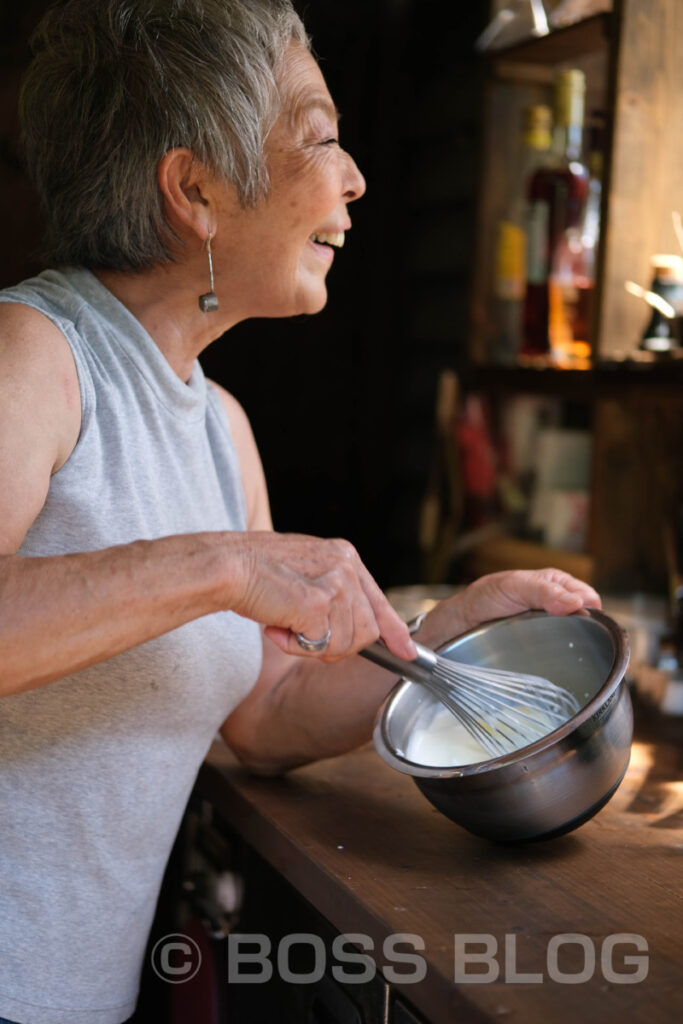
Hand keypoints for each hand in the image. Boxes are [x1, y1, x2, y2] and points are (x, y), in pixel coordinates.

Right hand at [229, 531, 415, 662]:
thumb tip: (353, 631)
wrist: (225, 565)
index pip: (379, 601)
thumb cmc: (254, 573)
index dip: (394, 631)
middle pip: (366, 631)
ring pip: (346, 643)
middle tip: (302, 634)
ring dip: (312, 646)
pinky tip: (277, 627)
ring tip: (284, 623)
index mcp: (345, 555)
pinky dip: (295, 647)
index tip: (407, 653)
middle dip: (336, 645)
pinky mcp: (320, 604)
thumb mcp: (305, 576)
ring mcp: (336, 583)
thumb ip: (331, 595)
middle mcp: (346, 565)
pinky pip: (322, 647)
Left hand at [417, 568, 600, 647]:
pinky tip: (559, 666)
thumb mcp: (513, 586)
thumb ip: (543, 591)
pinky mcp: (540, 651)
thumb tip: (577, 604)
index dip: (591, 611)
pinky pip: (560, 657)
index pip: (588, 599)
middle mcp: (556, 608)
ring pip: (576, 641)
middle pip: (587, 622)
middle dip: (588, 633)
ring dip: (575, 649)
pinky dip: (562, 661)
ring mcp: (549, 631)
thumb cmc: (484, 598)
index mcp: (556, 585)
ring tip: (567, 656)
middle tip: (574, 642)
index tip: (583, 624)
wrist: (456, 625)